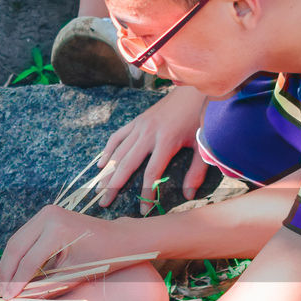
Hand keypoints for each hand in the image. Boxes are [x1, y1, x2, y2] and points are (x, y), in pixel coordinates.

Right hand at [0, 205, 128, 298]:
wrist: (119, 239)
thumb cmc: (103, 258)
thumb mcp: (74, 276)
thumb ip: (46, 288)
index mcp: (57, 228)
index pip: (29, 260)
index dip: (16, 282)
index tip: (8, 299)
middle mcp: (47, 215)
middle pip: (15, 247)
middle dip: (6, 272)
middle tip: (1, 293)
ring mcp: (45, 213)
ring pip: (16, 241)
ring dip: (9, 264)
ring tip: (5, 285)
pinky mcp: (44, 216)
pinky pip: (24, 238)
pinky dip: (17, 256)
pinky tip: (15, 273)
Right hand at [97, 85, 208, 210]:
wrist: (193, 89)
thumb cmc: (200, 117)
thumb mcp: (202, 144)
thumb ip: (196, 171)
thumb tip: (188, 194)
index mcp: (166, 141)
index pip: (151, 174)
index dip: (145, 194)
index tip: (142, 210)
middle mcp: (148, 134)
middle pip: (126, 165)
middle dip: (114, 186)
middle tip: (103, 203)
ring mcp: (140, 126)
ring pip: (118, 153)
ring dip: (107, 172)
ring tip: (98, 189)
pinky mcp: (137, 121)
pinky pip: (117, 137)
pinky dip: (108, 151)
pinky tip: (101, 164)